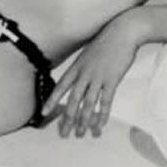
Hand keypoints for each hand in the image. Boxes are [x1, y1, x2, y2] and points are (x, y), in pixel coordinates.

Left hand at [40, 14, 143, 137]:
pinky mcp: (112, 80)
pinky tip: (99, 126)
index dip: (51, 101)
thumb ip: (82, 67)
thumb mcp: (88, 54)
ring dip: (84, 122)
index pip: (60, 88)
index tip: (44, 113)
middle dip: (67, 119)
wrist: (123, 32)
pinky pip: (105, 102)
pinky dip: (101, 116)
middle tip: (64, 134)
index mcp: (76, 67)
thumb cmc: (106, 43)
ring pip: (87, 105)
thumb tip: (78, 79)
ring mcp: (98, 78)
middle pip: (72, 101)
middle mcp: (84, 74)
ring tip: (81, 134)